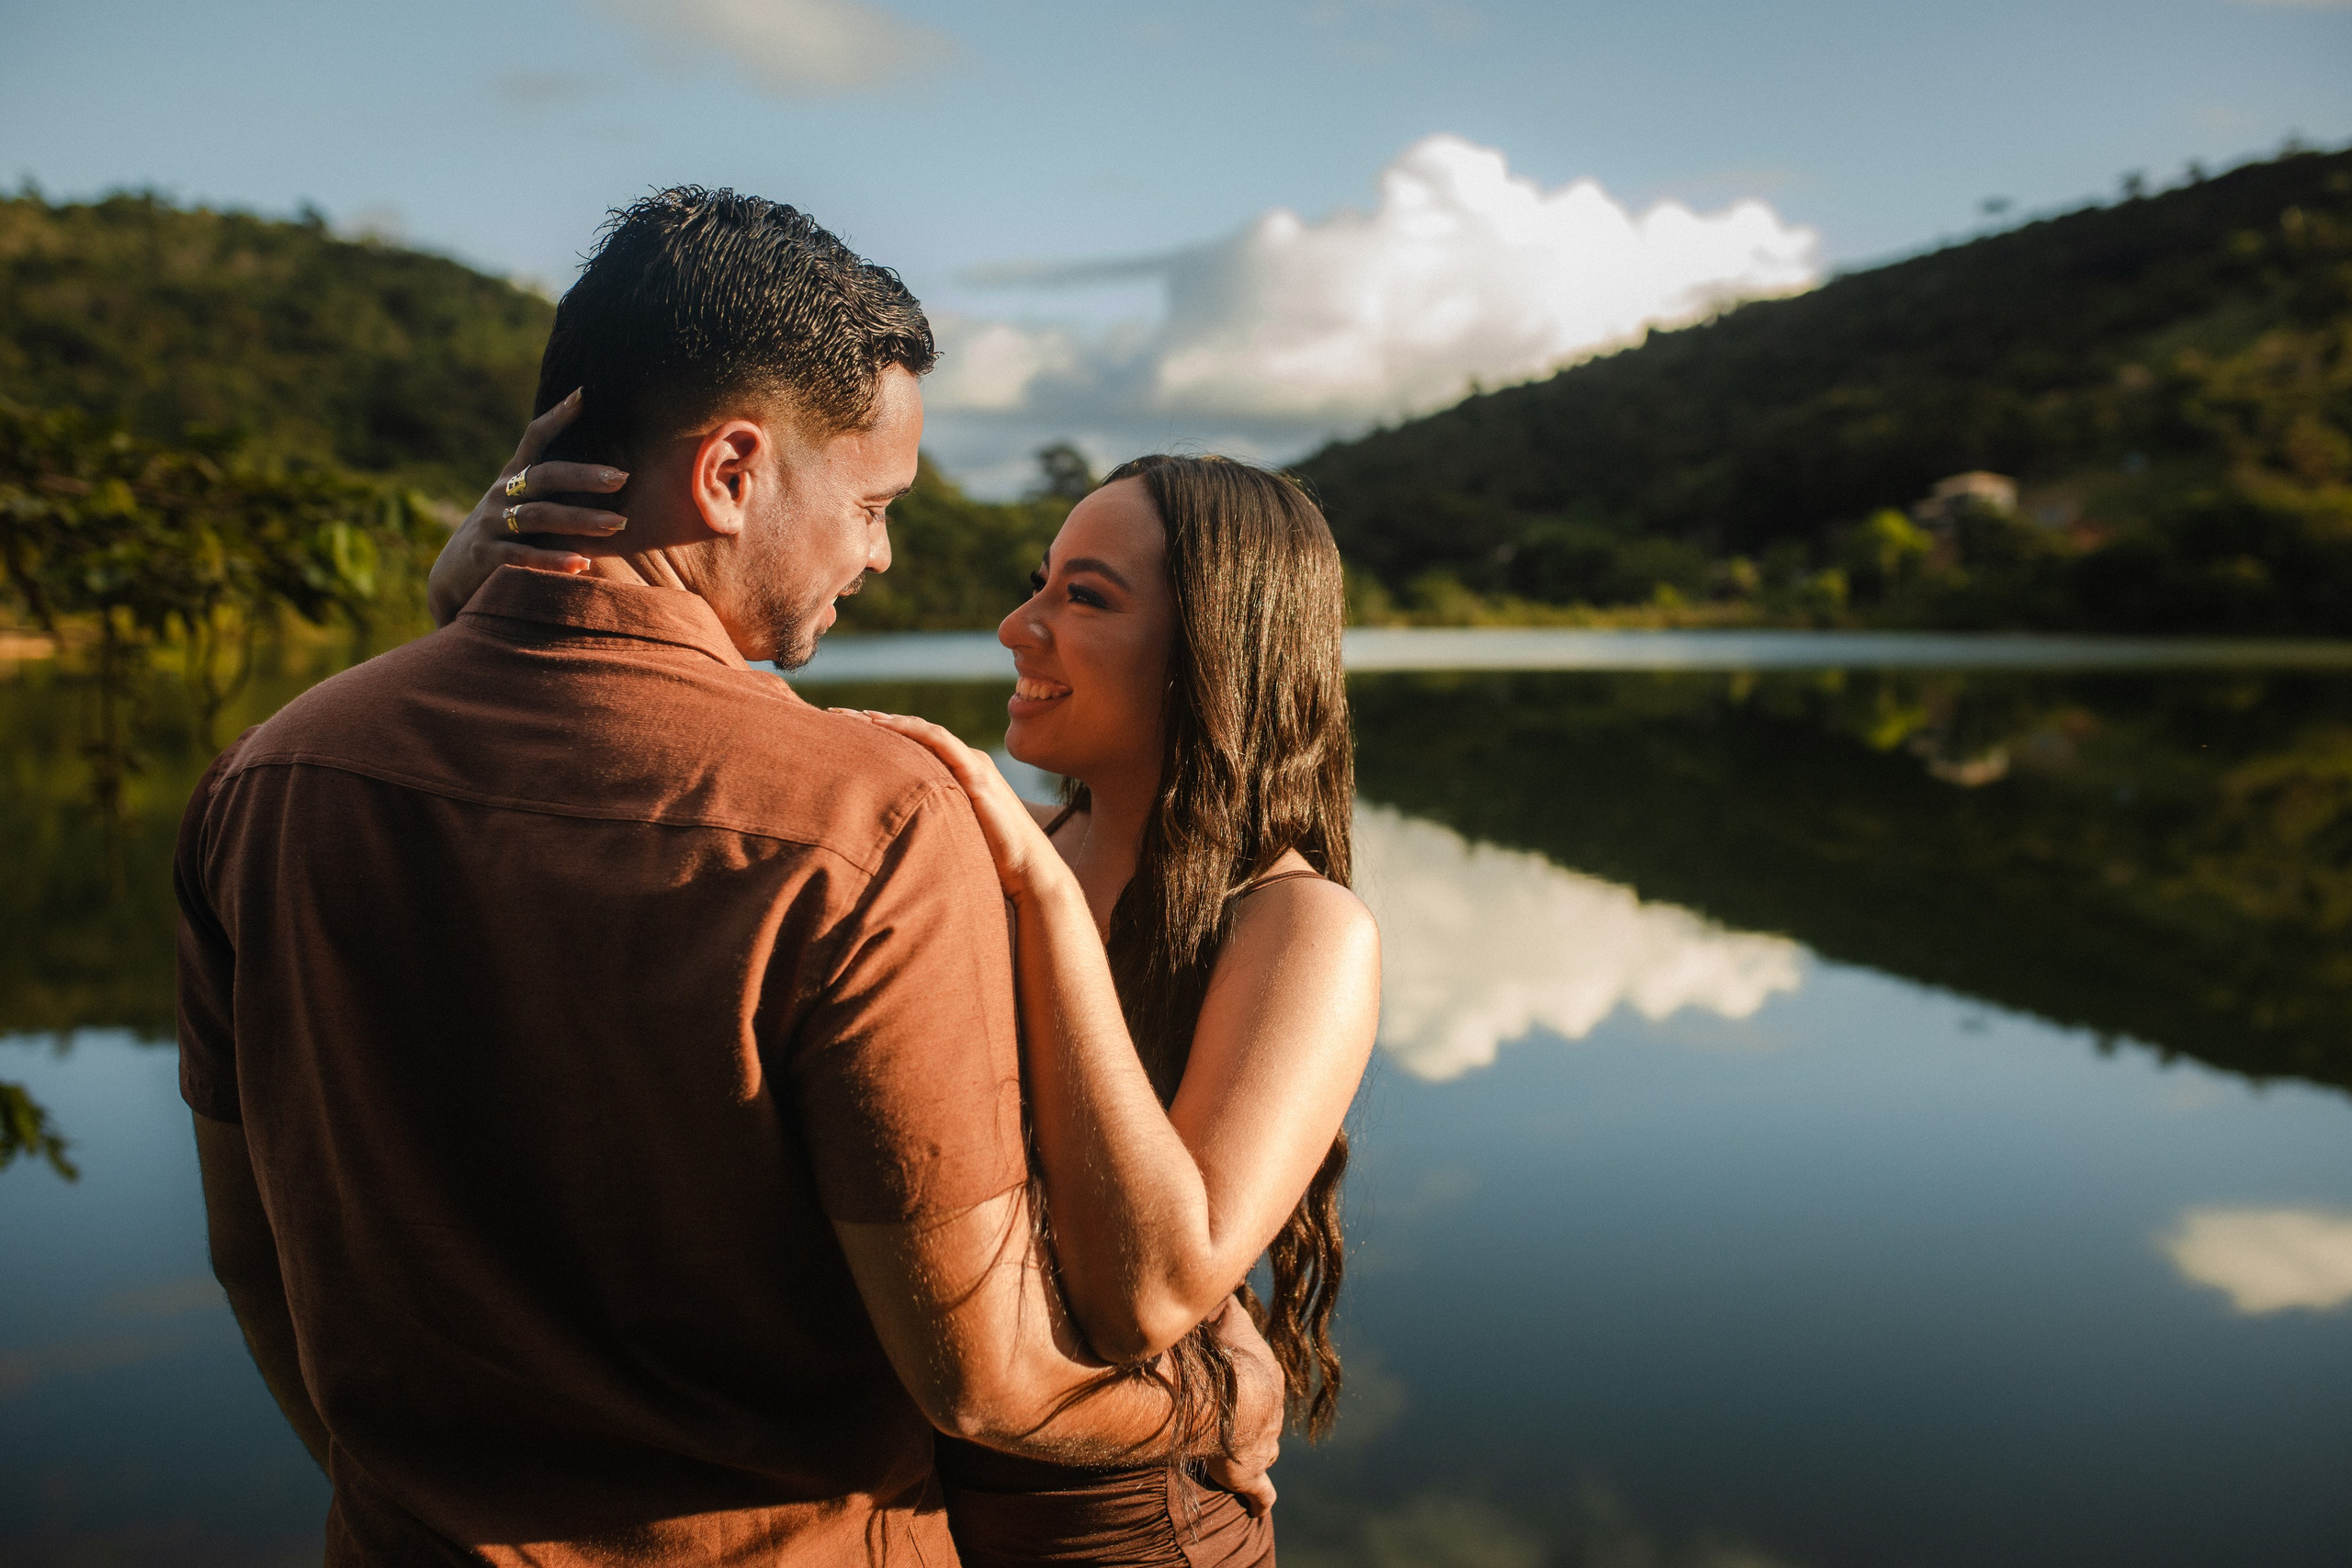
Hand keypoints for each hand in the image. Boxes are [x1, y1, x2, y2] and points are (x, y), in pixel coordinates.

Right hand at [426, 389, 631, 625]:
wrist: (454, 574)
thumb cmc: (504, 533)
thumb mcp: (519, 503)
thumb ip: (550, 488)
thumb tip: (606, 471)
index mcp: (513, 476)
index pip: (535, 438)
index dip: (556, 416)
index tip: (584, 394)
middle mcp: (501, 493)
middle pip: (545, 477)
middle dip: (584, 476)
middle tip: (622, 478)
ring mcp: (492, 523)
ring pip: (538, 516)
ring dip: (580, 519)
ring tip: (618, 524)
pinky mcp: (485, 555)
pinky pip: (522, 556)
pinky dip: (552, 561)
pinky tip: (582, 564)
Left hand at [847, 712, 1067, 902]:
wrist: (1030, 873)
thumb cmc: (991, 865)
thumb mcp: (949, 837)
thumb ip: (926, 825)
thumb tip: (887, 836)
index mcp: (958, 774)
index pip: (912, 746)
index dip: (878, 735)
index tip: (842, 730)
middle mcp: (966, 762)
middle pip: (913, 733)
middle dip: (873, 722)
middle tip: (833, 714)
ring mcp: (974, 766)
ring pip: (926, 732)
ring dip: (889, 722)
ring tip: (854, 717)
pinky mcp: (978, 776)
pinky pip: (943, 744)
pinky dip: (914, 732)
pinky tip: (887, 726)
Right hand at [1201, 1296, 1279, 1517]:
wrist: (1231, 1396)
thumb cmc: (1223, 1356)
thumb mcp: (1223, 1318)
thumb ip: (1219, 1301)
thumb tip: (1222, 1272)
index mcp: (1264, 1376)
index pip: (1259, 1381)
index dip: (1248, 1383)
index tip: (1239, 1384)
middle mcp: (1269, 1411)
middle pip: (1267, 1417)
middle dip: (1258, 1420)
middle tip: (1244, 1422)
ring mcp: (1263, 1443)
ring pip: (1266, 1449)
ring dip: (1258, 1452)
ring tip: (1250, 1454)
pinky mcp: (1250, 1472)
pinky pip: (1260, 1490)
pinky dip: (1260, 1497)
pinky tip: (1260, 1505)